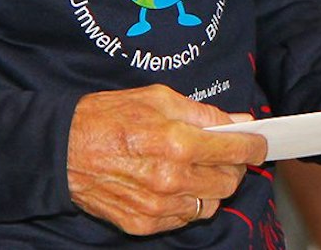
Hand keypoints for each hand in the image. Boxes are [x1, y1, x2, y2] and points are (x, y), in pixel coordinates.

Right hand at [67, 86, 267, 235]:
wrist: (60, 150)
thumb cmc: (108, 117)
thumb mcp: (158, 98)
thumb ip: (204, 113)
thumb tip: (239, 121)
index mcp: (176, 143)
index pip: (235, 151)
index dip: (255, 147)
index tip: (259, 144)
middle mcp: (170, 179)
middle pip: (228, 183)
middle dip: (233, 167)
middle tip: (224, 154)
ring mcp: (156, 206)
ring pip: (209, 205)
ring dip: (211, 188)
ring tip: (196, 170)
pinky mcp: (142, 223)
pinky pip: (183, 219)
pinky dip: (187, 203)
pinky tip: (174, 185)